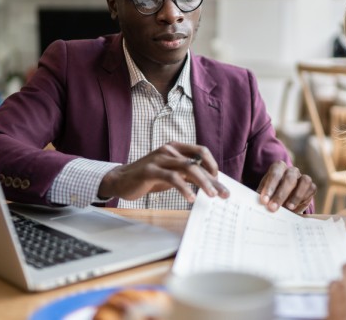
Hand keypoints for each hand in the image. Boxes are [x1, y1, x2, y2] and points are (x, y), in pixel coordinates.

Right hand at [99, 142, 229, 202]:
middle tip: (224, 194)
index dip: (213, 165)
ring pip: (188, 168)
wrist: (120, 180)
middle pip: (197, 162)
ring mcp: (159, 159)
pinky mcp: (150, 170)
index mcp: (175, 147)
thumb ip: (188, 174)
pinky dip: (184, 188)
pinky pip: (172, 178)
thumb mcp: (172, 173)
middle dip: (213, 179)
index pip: (201, 151)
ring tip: (212, 196)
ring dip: (203, 183)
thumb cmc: (149, 176)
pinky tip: (190, 198)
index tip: (219, 181)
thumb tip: (212, 183)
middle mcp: (169, 150)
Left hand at [257, 161, 315, 212]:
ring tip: (289, 208)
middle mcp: (292, 170)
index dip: (270, 187)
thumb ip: (263, 197)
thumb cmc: (272, 195)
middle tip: (273, 208)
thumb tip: (259, 204)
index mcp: (278, 168)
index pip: (275, 174)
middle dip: (281, 195)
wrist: (284, 200)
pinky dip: (304, 199)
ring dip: (296, 196)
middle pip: (289, 178)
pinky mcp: (311, 187)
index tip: (264, 201)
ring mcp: (303, 177)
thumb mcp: (265, 194)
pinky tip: (296, 209)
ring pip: (304, 181)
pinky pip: (311, 189)